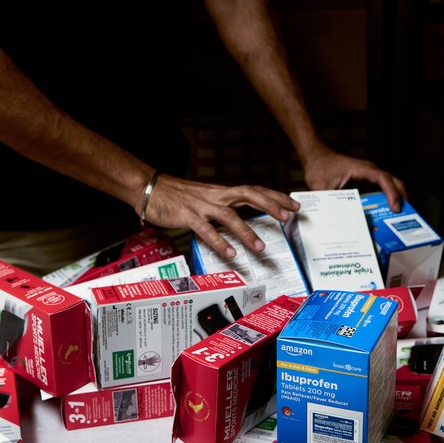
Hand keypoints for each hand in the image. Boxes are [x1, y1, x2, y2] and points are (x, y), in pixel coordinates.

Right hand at [141, 175, 300, 257]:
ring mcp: (202, 206)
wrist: (149, 188)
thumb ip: (223, 207)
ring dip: (247, 231)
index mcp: (222, 191)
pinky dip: (219, 242)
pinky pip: (206, 230)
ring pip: (230, 216)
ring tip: (261, 248)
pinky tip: (231, 254)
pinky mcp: (187, 216)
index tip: (294, 204)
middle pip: (249, 195)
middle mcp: (216, 196)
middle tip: (288, 217)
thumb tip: (241, 219)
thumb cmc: (176, 195)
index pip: (254, 190)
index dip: (275, 196)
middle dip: (271, 205)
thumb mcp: (206, 198)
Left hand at [302, 148, 406, 211]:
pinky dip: (384, 200)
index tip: (395, 207)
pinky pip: (379, 190)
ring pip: (388, 185)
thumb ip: (327, 204)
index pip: (383, 178)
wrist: (316, 157)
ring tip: (396, 218)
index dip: (392, 193)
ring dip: (394, 199)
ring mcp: (368, 176)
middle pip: (393, 181)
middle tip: (404, 215)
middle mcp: (368, 171)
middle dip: (401, 197)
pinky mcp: (364, 182)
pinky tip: (381, 214)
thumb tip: (333, 221)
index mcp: (361, 169)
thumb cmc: (319, 167)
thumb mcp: (320, 187)